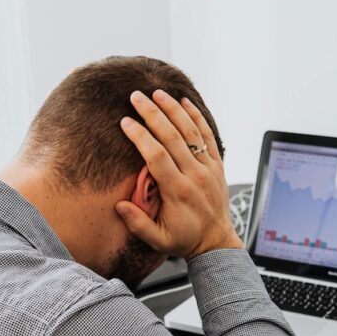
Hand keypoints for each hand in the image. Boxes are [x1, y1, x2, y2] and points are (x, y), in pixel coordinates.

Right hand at [115, 90, 242, 259]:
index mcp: (178, 192)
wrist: (216, 242)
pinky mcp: (217, 164)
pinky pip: (208, 135)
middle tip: (136, 96)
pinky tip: (185, 102)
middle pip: (172, 137)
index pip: (157, 156)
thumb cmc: (185, 240)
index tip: (125, 122)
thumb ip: (137, 224)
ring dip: (173, 109)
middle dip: (152, 114)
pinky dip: (197, 116)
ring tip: (157, 92)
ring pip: (191, 132)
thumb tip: (119, 205)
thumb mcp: (158, 240)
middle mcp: (195, 175)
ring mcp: (208, 168)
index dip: (140, 136)